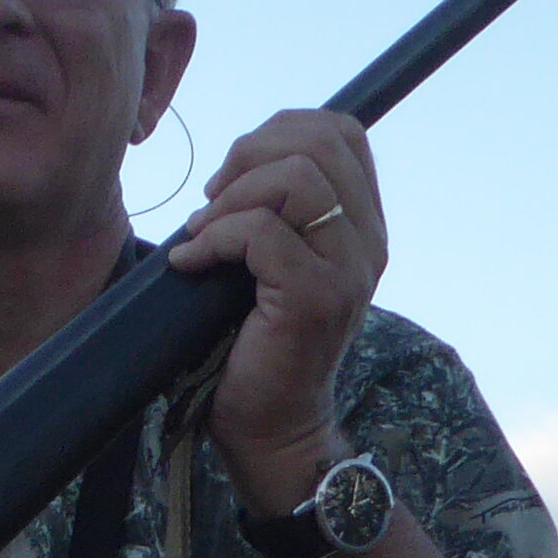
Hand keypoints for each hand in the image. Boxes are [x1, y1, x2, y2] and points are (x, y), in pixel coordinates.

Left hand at [163, 111, 382, 511]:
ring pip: (296, 179)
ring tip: (203, 234)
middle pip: (319, 140)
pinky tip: (190, 265)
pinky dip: (215, 238)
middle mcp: (367, 241)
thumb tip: (239, 158)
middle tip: (212, 202)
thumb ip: (276, 207)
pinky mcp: (316, 299)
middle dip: (248, 156)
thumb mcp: (273, 259)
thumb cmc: (256, 342)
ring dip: (232, 198)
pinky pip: (263, 233)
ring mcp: (348, 270)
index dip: (278, 131)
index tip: (234, 177)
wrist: (271, 426)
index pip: (341, 131)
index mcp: (362, 223)